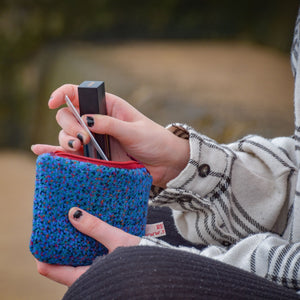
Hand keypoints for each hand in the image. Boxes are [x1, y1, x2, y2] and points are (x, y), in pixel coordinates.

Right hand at [33, 84, 189, 187]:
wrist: (164, 163)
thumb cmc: (154, 141)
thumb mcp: (134, 130)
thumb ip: (110, 125)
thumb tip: (86, 121)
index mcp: (108, 106)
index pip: (80, 93)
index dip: (64, 94)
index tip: (54, 102)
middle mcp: (98, 121)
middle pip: (68, 116)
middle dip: (68, 125)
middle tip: (83, 138)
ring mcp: (95, 140)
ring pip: (68, 135)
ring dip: (65, 140)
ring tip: (78, 148)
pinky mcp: (95, 157)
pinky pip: (72, 153)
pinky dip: (56, 151)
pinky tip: (41, 151)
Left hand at [36, 207, 140, 286]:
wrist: (162, 269)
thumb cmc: (141, 260)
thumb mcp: (118, 241)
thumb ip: (96, 227)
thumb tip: (73, 213)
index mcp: (86, 276)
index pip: (53, 270)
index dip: (43, 254)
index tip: (40, 237)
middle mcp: (89, 275)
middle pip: (64, 261)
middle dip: (60, 243)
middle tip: (57, 223)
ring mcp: (97, 269)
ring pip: (78, 255)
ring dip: (75, 239)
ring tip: (72, 221)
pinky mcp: (107, 262)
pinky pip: (90, 251)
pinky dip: (88, 240)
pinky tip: (90, 227)